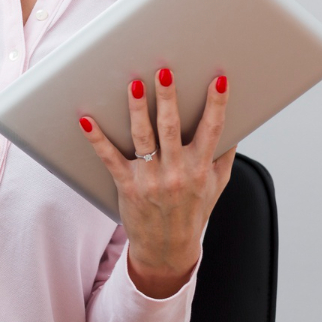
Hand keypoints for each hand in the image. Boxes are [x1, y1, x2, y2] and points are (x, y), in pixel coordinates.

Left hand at [80, 69, 236, 298]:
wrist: (168, 249)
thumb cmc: (193, 212)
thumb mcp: (216, 185)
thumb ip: (223, 155)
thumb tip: (234, 124)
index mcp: (201, 168)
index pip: (213, 129)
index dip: (217, 104)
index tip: (218, 80)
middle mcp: (177, 172)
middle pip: (172, 128)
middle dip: (168, 98)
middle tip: (163, 72)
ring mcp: (151, 179)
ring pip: (143, 138)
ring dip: (137, 110)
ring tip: (133, 85)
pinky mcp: (128, 186)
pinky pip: (110, 158)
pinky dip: (97, 139)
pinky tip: (86, 121)